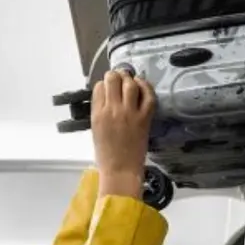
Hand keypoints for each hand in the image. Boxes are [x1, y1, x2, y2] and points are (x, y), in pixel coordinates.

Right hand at [91, 70, 156, 197]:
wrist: (121, 169)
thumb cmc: (106, 154)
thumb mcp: (96, 130)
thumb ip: (100, 112)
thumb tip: (107, 98)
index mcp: (97, 114)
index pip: (99, 87)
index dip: (105, 84)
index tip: (109, 86)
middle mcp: (112, 110)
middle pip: (113, 80)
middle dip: (116, 75)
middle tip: (120, 76)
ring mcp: (129, 113)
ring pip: (130, 84)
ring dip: (130, 78)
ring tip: (131, 79)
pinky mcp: (144, 118)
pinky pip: (148, 97)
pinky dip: (147, 87)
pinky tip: (144, 85)